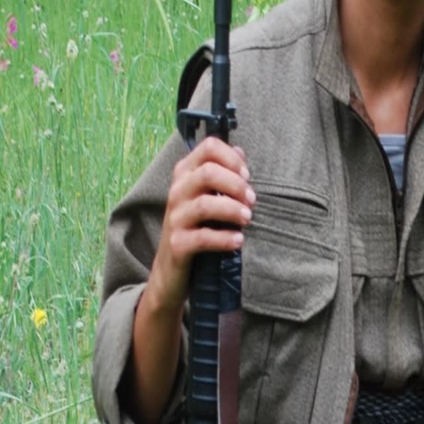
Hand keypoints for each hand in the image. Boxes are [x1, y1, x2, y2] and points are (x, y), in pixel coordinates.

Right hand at [123, 138, 252, 423]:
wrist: (172, 274)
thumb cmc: (196, 231)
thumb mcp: (207, 199)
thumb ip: (221, 175)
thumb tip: (240, 152)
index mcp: (184, 176)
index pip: (206, 148)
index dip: (231, 157)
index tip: (247, 174)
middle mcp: (176, 193)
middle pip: (206, 173)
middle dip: (236, 185)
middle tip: (252, 201)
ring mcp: (174, 220)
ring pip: (204, 204)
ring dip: (232, 210)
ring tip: (247, 219)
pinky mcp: (176, 246)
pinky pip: (202, 238)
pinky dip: (224, 238)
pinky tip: (238, 240)